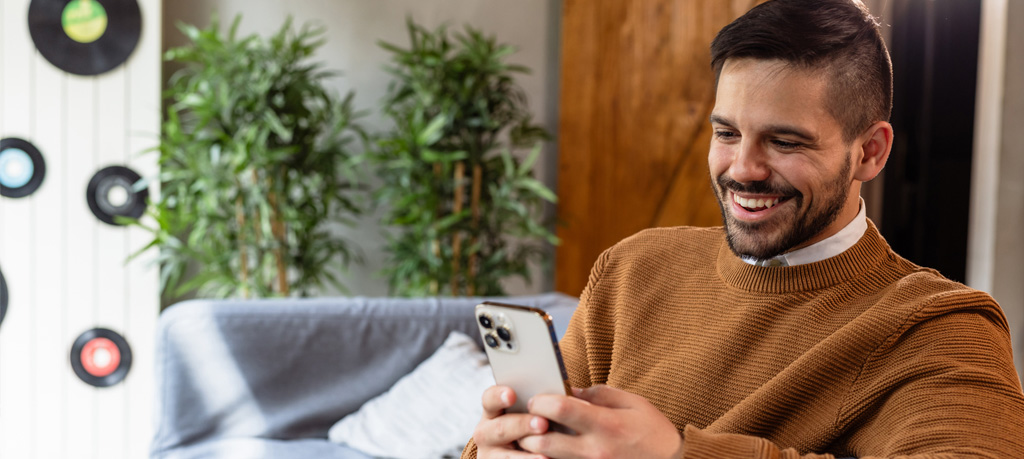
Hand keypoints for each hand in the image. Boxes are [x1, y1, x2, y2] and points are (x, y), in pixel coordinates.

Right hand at [473, 385, 552, 457]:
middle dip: (522, 425)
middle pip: (501, 427)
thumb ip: (532, 405)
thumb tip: (557, 397)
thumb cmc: (526, 426)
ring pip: (506, 455)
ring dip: (526, 456)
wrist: (517, 452)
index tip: (512, 395)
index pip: (489, 399)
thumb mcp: (523, 414)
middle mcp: (485, 432)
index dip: (499, 396)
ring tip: (545, 456)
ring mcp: (489, 454)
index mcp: (491, 411)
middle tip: (543, 423)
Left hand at [518, 385, 682, 458]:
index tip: (537, 398)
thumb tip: (569, 391)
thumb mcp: (632, 403)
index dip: (541, 401)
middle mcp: (596, 451)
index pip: (561, 409)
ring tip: (536, 435)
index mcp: (607, 425)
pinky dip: (551, 458)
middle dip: (529, 429)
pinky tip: (552, 450)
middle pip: (544, 442)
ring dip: (534, 447)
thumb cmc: (654, 432)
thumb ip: (599, 395)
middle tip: (528, 419)